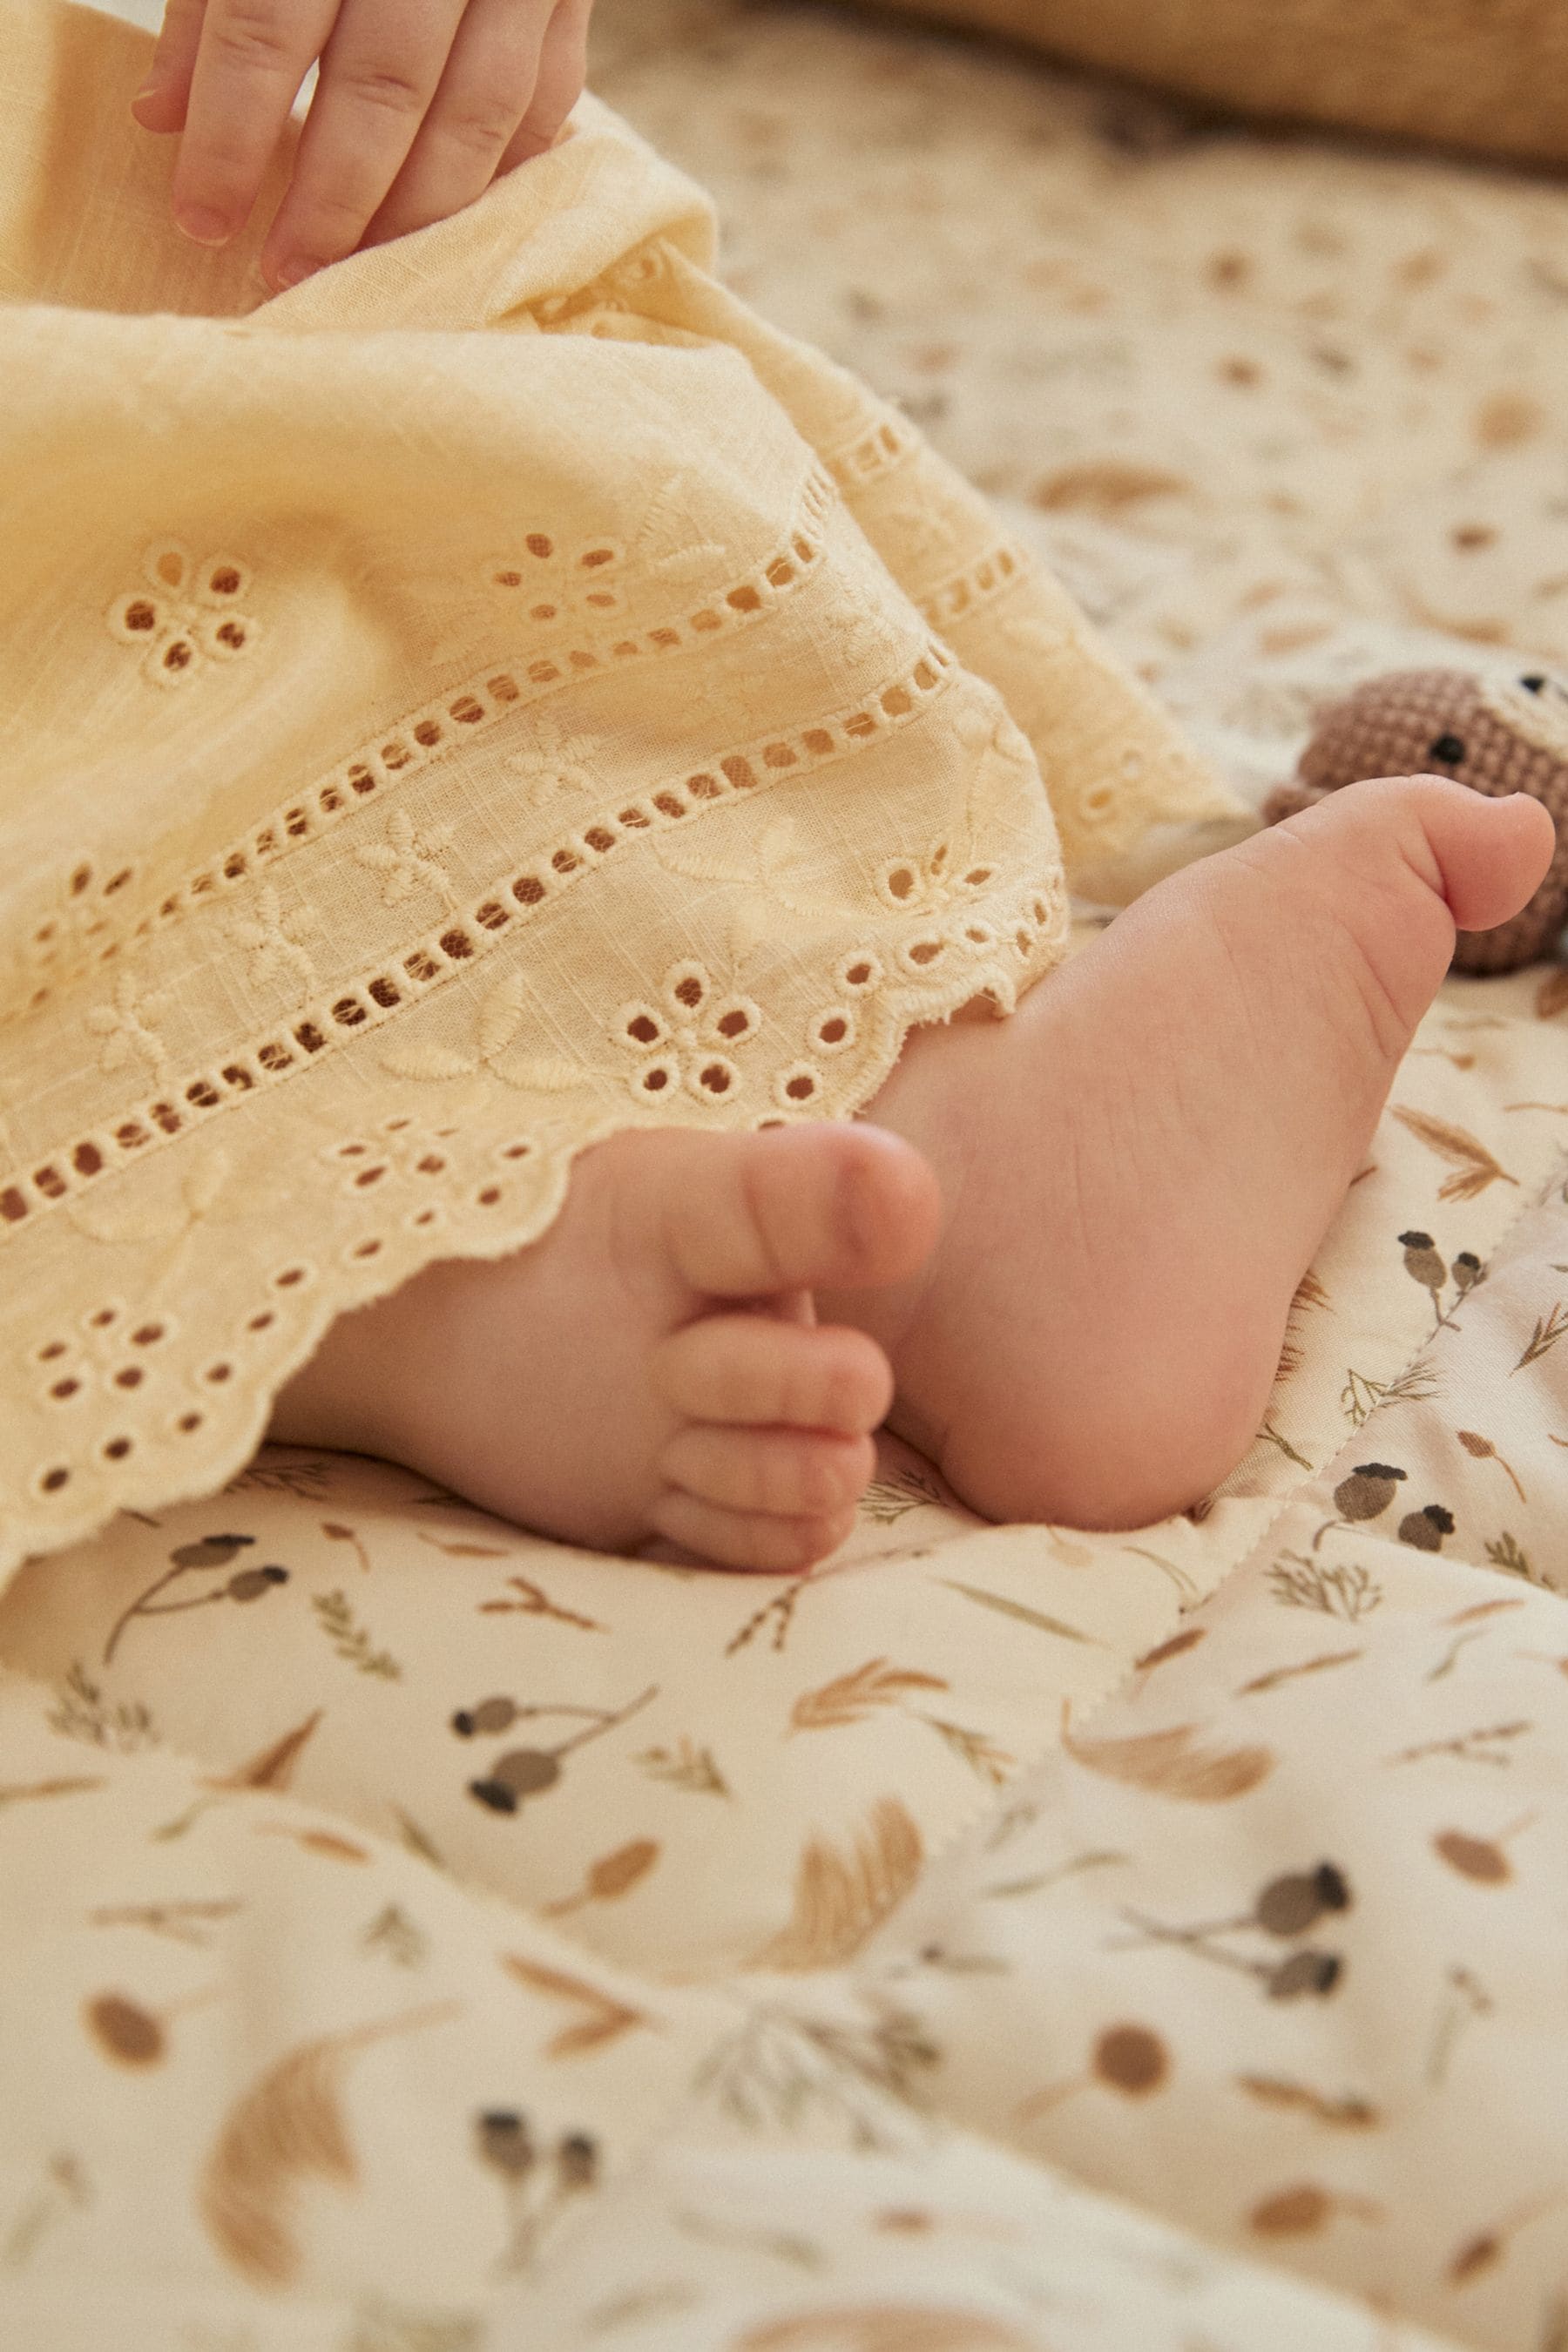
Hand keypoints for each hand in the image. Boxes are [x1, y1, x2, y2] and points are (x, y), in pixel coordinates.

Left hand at [132, 0, 594, 291]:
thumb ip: (208, 2)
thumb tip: (161, 116)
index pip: (267, 30)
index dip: (231, 137)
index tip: (204, 220)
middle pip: (383, 87)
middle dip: (332, 198)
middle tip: (289, 271)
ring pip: (478, 111)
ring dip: (418, 209)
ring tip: (364, 265)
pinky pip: (545, 99)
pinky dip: (498, 173)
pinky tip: (446, 220)